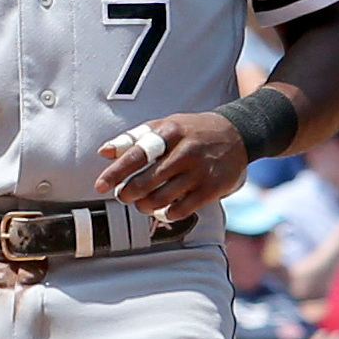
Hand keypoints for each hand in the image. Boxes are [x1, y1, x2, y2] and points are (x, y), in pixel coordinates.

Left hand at [95, 111, 255, 225]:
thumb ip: (134, 138)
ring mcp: (200, 171)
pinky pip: (182, 210)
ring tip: (142, 203)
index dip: (115, 172)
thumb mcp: (165, 125)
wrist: (238, 133)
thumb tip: (104, 152)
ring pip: (161, 199)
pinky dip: (167, 214)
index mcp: (170, 132)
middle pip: (147, 181)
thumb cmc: (192, 131)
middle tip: (123, 195)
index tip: (100, 186)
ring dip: (145, 206)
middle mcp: (186, 151)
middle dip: (128, 193)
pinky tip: (163, 209)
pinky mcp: (212, 188)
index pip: (137, 154)